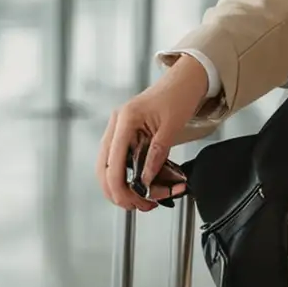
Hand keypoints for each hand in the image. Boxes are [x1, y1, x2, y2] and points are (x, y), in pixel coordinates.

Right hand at [96, 56, 207, 211]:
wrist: (184, 80)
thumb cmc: (178, 96)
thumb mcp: (171, 127)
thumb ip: (157, 154)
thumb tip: (147, 180)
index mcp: (125, 119)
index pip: (112, 160)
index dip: (118, 186)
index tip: (131, 201)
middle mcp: (117, 124)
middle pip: (103, 167)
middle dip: (118, 191)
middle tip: (138, 205)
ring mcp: (119, 130)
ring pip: (110, 167)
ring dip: (124, 186)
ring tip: (146, 199)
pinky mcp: (126, 135)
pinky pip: (121, 161)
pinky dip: (130, 177)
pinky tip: (144, 186)